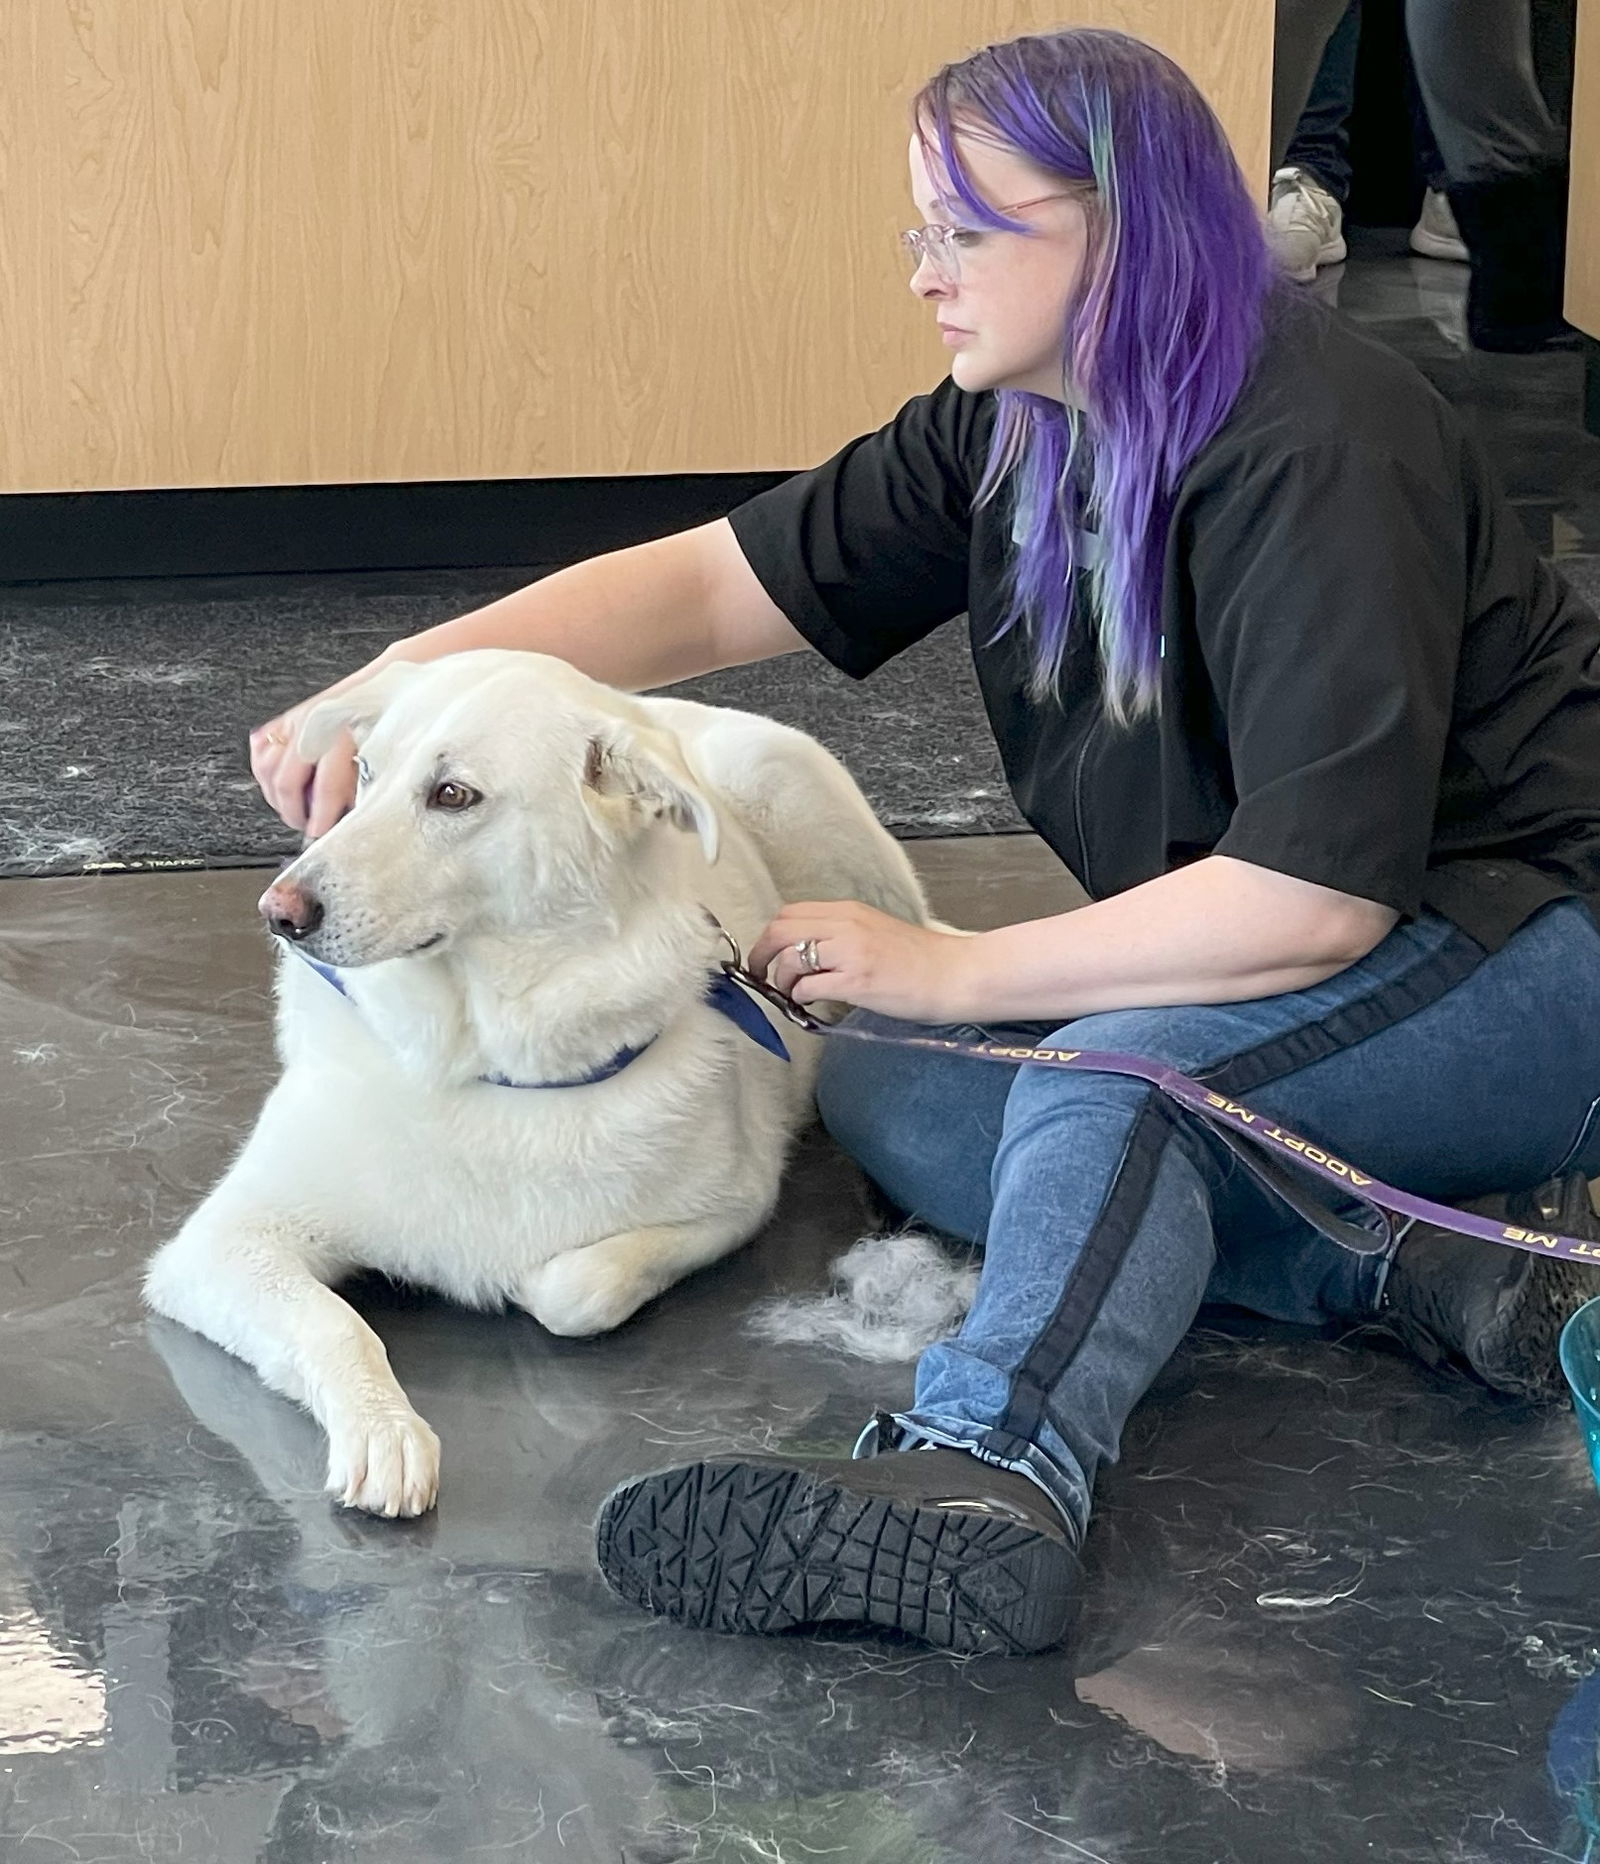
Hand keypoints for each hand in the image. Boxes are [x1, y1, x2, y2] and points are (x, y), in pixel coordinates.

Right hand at [250, 651, 399, 837]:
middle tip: (306, 826)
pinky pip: (261, 748)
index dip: (320, 815)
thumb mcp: (384, 756)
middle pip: (286, 780)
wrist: (388, 683)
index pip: (325, 785)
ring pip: (266, 766)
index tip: (320, 833)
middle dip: (293, 812)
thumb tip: (349, 818)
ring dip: (275, 796)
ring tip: (293, 812)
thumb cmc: (390, 721)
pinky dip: (264, 771)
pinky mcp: (287, 717)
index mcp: (344, 733)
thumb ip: (364, 787)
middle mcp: (314, 724)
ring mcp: (297, 718)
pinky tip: (277, 785)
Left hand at [747, 900, 982, 1024]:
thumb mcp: (877, 933)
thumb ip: (843, 937)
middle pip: (780, 929)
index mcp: (850, 911)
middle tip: (762, 976)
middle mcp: (846, 925)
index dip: (770, 936)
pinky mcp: (857, 981)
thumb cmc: (923, 961)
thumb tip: (809, 956)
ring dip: (782, 981)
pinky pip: (809, 987)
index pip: (790, 912)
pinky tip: (811, 1005)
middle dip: (761, 955)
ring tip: (794, 995)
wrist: (957, 974)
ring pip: (789, 958)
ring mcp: (851, 952)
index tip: (767, 955)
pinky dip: (800, 998)